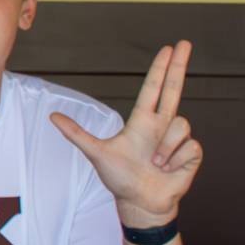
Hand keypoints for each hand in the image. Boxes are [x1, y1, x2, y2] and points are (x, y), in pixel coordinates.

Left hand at [53, 41, 200, 226]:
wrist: (140, 202)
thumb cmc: (120, 178)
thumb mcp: (96, 153)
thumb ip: (76, 134)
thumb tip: (52, 116)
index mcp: (142, 121)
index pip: (153, 88)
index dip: (161, 68)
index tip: (167, 48)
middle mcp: (161, 125)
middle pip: (174, 89)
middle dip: (180, 65)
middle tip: (186, 42)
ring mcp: (177, 139)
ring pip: (180, 124)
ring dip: (165, 149)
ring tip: (155, 163)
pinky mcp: (191, 154)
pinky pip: (189, 146)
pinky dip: (175, 161)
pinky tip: (168, 169)